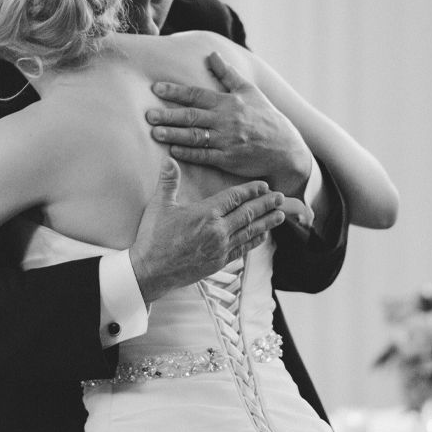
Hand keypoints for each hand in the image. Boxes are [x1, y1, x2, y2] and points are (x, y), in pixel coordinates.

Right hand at [129, 159, 287, 301]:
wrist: (150, 272)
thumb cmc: (153, 238)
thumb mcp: (159, 206)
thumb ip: (168, 181)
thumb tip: (168, 159)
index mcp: (206, 214)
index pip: (234, 197)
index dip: (251, 190)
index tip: (264, 185)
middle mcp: (218, 231)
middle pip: (248, 213)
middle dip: (266, 204)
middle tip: (281, 197)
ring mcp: (220, 248)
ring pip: (250, 231)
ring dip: (266, 222)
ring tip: (280, 215)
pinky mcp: (219, 262)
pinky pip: (243, 248)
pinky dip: (255, 240)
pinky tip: (263, 236)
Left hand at [146, 52, 311, 196]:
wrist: (285, 148)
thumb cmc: (265, 117)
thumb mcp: (249, 91)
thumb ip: (227, 74)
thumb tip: (212, 53)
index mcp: (228, 102)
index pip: (197, 94)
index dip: (175, 91)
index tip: (156, 88)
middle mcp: (226, 120)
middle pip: (192, 115)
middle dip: (169, 114)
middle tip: (148, 114)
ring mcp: (227, 141)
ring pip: (196, 136)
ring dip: (174, 134)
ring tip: (155, 132)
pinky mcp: (229, 159)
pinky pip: (205, 156)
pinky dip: (188, 153)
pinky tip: (172, 151)